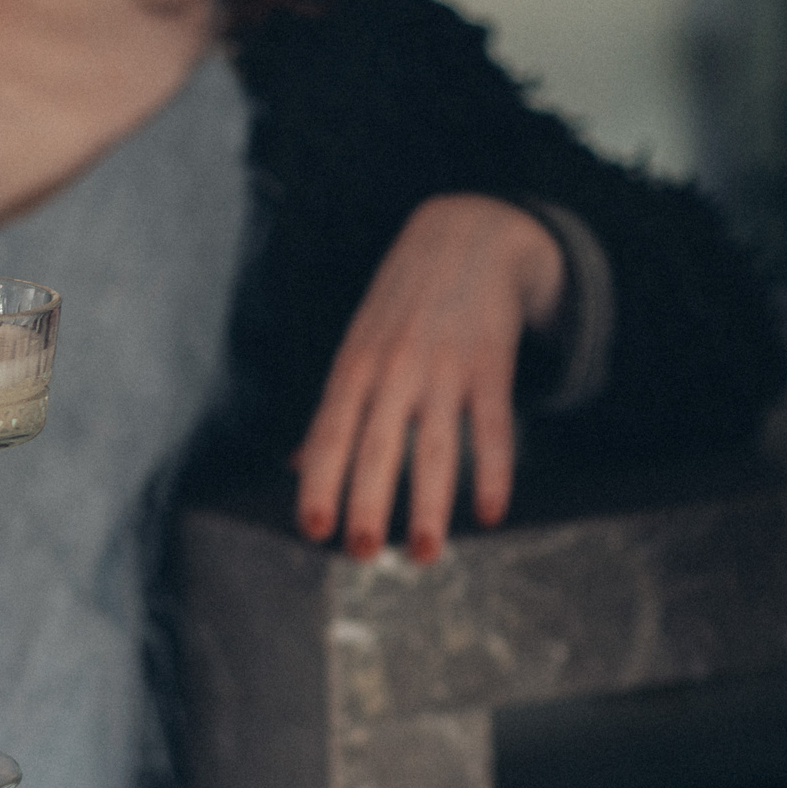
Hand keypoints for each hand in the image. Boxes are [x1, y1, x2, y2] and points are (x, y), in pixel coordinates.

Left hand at [293, 194, 564, 563]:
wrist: (467, 234)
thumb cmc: (402, 305)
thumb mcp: (357, 347)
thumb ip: (333, 410)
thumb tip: (292, 466)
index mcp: (353, 368)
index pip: (328, 434)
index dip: (318, 482)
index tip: (313, 530)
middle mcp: (394, 369)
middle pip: (376, 445)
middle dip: (367, 501)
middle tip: (362, 552)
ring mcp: (443, 366)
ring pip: (435, 444)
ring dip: (432, 503)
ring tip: (426, 553)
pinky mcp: (490, 363)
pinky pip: (493, 425)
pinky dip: (494, 470)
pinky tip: (491, 512)